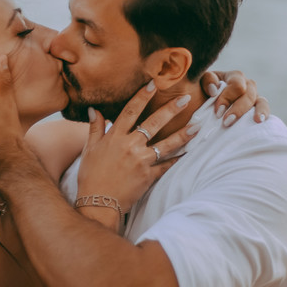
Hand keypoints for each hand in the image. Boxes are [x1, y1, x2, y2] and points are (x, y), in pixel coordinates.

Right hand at [75, 81, 199, 213]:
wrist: (97, 203)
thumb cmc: (91, 176)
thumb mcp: (89, 149)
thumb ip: (94, 128)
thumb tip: (94, 109)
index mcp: (114, 137)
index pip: (130, 111)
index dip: (142, 96)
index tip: (154, 84)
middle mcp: (129, 146)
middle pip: (153, 123)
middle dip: (170, 110)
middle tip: (185, 99)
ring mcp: (140, 161)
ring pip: (166, 144)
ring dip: (183, 134)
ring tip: (197, 126)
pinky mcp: (148, 176)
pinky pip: (166, 166)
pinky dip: (177, 160)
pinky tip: (188, 153)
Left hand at [199, 69, 269, 126]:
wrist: (198, 115)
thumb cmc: (197, 98)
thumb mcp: (197, 85)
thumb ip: (206, 81)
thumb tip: (214, 89)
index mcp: (231, 76)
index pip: (236, 83)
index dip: (228, 97)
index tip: (217, 112)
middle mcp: (245, 84)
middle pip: (249, 93)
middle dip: (238, 108)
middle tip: (226, 122)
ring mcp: (252, 97)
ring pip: (260, 100)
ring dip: (257, 111)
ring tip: (256, 120)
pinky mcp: (255, 110)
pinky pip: (264, 110)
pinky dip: (264, 114)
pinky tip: (260, 121)